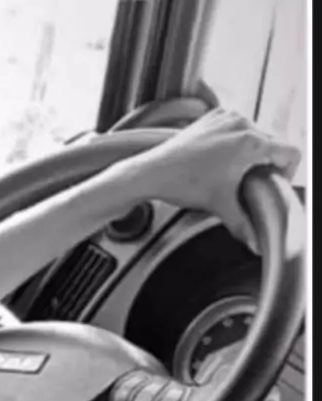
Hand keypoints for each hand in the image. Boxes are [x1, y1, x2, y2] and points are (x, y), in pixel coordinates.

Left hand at [142, 108, 300, 252]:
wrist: (152, 171)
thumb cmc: (183, 183)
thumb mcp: (219, 205)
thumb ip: (242, 223)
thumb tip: (254, 242)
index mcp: (251, 143)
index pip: (290, 153)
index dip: (288, 172)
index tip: (275, 184)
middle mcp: (242, 123)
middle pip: (271, 144)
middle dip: (265, 164)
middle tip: (250, 183)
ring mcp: (227, 117)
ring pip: (253, 135)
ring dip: (249, 152)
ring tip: (231, 172)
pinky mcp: (213, 116)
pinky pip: (235, 128)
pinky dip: (233, 142)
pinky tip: (218, 159)